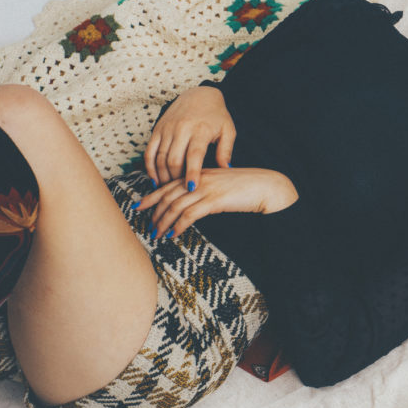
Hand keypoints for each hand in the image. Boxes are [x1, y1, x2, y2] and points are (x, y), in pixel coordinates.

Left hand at [135, 167, 298, 238]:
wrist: (267, 186)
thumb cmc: (248, 187)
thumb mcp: (223, 185)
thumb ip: (207, 190)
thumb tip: (194, 203)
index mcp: (200, 174)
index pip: (169, 184)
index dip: (152, 195)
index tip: (140, 205)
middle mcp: (200, 180)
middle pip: (168, 195)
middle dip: (154, 212)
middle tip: (149, 226)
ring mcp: (207, 189)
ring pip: (176, 206)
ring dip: (164, 222)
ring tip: (158, 234)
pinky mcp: (215, 200)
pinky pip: (190, 214)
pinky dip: (179, 225)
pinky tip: (174, 234)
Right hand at [145, 86, 234, 188]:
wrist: (199, 94)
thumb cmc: (217, 115)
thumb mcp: (228, 130)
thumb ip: (226, 151)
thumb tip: (225, 170)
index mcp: (201, 130)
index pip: (194, 155)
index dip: (192, 173)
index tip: (192, 188)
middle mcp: (182, 129)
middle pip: (174, 159)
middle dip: (175, 179)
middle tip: (180, 192)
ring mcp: (167, 129)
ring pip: (160, 157)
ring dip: (162, 176)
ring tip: (168, 189)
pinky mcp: (157, 129)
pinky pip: (149, 152)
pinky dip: (150, 167)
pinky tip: (155, 179)